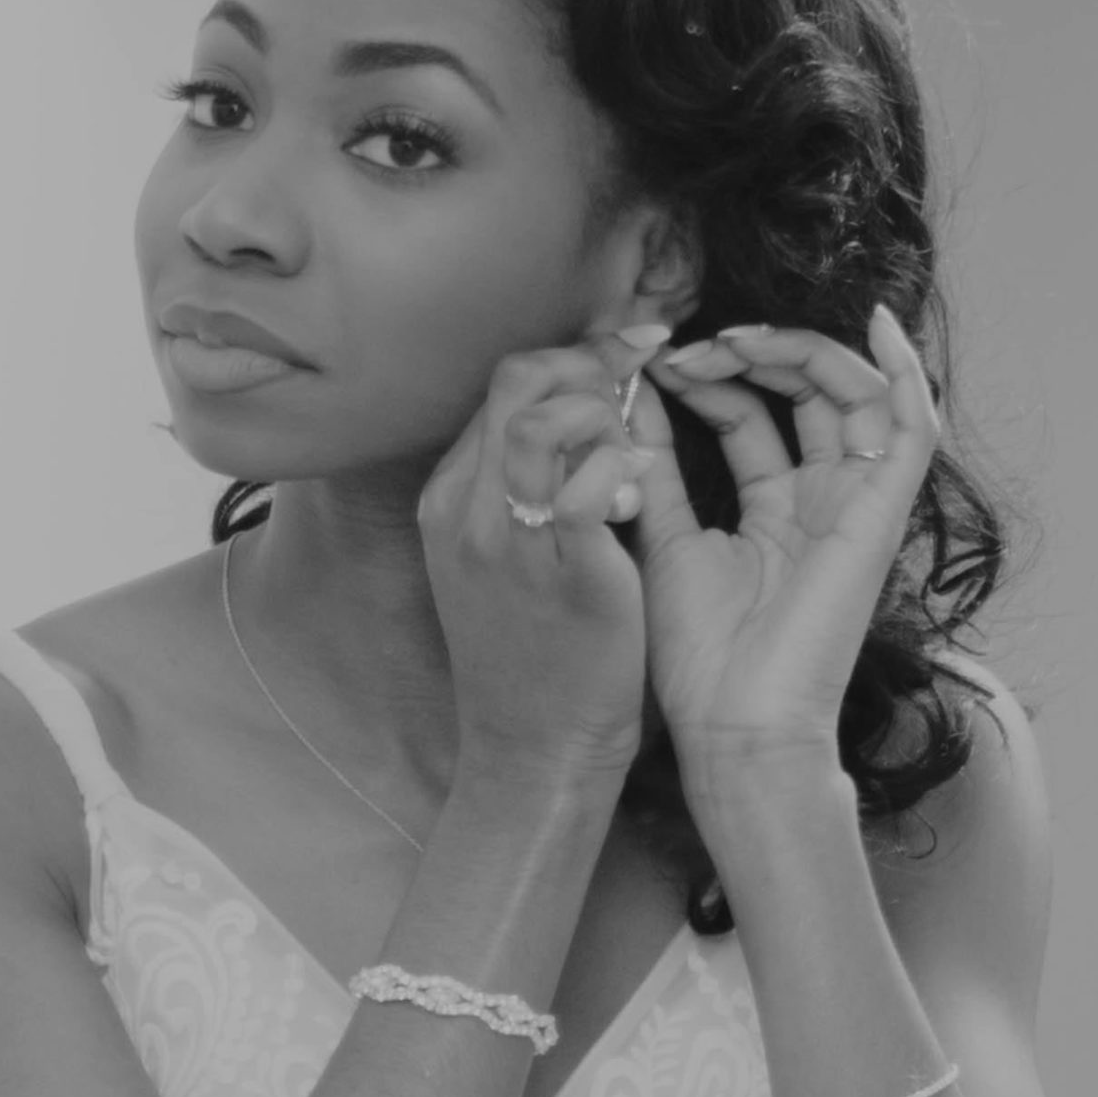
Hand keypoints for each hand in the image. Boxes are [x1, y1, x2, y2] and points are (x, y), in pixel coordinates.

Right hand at [414, 331, 661, 785]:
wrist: (532, 744)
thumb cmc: (535, 649)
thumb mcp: (502, 556)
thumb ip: (526, 483)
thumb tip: (582, 412)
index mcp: (449, 497)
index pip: (502, 386)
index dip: (573, 355)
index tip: (628, 352)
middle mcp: (465, 508)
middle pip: (517, 382)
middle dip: (594, 361)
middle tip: (648, 371)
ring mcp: (507, 541)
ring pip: (543, 418)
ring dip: (604, 409)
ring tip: (634, 441)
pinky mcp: (562, 573)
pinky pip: (585, 485)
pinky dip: (619, 465)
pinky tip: (639, 484)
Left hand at [624, 306, 938, 802]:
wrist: (735, 725)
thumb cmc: (697, 656)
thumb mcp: (663, 540)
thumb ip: (657, 471)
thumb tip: (631, 401)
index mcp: (775, 512)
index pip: (755, 417)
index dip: (710, 379)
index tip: (651, 363)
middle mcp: (824, 501)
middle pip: (808, 395)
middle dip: (750, 355)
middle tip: (687, 346)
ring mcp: (858, 505)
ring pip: (856, 395)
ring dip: (800, 352)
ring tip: (733, 340)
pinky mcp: (884, 515)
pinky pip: (912, 428)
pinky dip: (903, 372)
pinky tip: (874, 325)